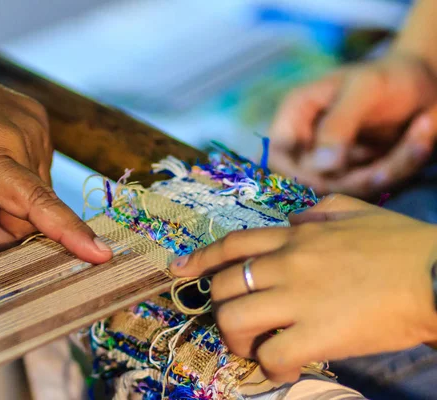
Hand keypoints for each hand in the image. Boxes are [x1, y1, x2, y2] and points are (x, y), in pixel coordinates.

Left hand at [0, 51, 111, 262]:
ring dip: (6, 204)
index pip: (34, 201)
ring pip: (35, 197)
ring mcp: (37, 129)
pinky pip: (36, 176)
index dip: (66, 231)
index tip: (100, 254)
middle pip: (30, 214)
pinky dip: (13, 183)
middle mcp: (23, 138)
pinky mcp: (42, 126)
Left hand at [169, 194, 436, 382]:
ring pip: (234, 320)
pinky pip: (271, 354)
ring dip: (236, 339)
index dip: (199, 259)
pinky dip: (269, 365)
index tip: (178, 270)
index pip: (232, 245)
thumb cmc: (402, 244)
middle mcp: (287, 265)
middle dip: (219, 306)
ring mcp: (298, 299)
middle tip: (236, 322)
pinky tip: (285, 365)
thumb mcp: (355, 210)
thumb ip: (318, 212)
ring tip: (255, 347)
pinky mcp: (317, 334)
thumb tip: (294, 220)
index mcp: (295, 238)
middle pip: (223, 286)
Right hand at [268, 54, 436, 197]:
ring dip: (387, 170)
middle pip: (312, 181)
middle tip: (393, 157)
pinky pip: (372, 186)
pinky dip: (401, 166)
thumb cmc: (389, 75)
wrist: (427, 79)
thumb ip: (338, 125)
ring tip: (420, 134)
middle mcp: (308, 141)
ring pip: (346, 188)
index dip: (297, 175)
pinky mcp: (356, 172)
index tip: (335, 175)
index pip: (277, 158)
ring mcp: (332, 160)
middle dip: (356, 176)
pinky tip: (422, 135)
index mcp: (295, 116)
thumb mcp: (364, 90)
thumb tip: (319, 166)